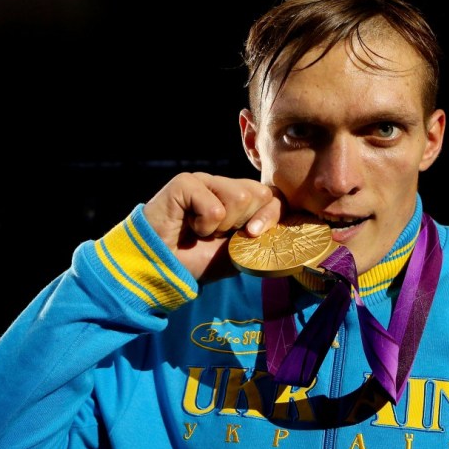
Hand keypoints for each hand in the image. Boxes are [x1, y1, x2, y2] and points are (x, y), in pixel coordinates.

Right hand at [142, 172, 283, 281]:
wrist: (161, 267)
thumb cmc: (197, 260)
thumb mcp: (239, 252)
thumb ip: (262, 236)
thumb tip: (287, 223)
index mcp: (238, 199)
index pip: (272, 194)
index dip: (271, 215)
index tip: (253, 234)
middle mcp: (223, 185)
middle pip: (258, 194)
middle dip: (242, 223)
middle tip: (216, 234)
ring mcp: (205, 181)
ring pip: (239, 197)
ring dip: (222, 225)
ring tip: (202, 230)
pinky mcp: (185, 183)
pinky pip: (215, 207)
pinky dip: (203, 226)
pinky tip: (187, 227)